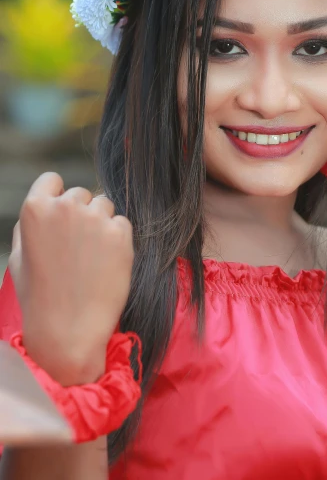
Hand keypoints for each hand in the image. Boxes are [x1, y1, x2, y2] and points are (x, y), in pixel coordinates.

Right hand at [8, 172, 133, 385]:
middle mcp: (66, 207)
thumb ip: (28, 226)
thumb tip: (45, 204)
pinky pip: (121, 223)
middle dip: (80, 214)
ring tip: (90, 258)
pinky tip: (105, 263)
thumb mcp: (18, 258)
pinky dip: (117, 239)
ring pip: (104, 206)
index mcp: (35, 210)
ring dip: (100, 224)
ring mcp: (95, 219)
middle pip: (81, 194)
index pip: (52, 180)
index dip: (57, 197)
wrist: (69, 332)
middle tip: (76, 248)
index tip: (61, 218)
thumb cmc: (40, 297)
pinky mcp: (121, 233)